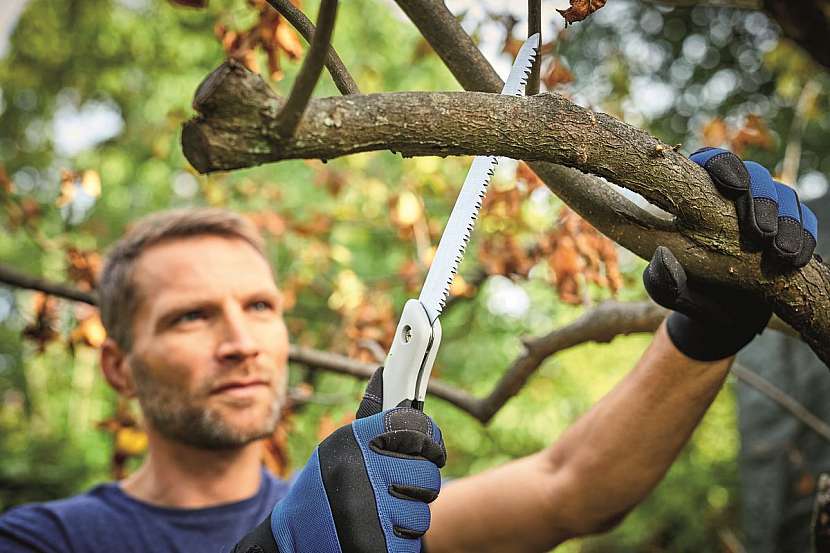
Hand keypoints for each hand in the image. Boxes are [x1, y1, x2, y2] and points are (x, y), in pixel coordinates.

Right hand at [232, 368, 445, 552]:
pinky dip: (400, 538)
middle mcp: (358, 472)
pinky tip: (378, 532)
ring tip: (381, 512)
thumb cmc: (321, 488)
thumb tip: (387, 372)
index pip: (414, 425)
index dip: (430, 436)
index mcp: (352, 441)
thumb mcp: (338, 448)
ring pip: (423, 510)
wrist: (290, 540)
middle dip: (419, 482)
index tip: (431, 444)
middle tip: (399, 486)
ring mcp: (367, 511)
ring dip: (409, 514)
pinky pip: (413, 538)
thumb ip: (370, 419)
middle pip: (428, 471)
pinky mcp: (374, 546)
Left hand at [643, 147, 818, 360]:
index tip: (732, 187)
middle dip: (762, 200)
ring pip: (785, 196)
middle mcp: (735, 198)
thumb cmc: (689, 294)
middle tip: (759, 233)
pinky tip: (794, 259)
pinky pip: (806, 223)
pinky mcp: (790, 231)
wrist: (723, 320)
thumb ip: (659, 278)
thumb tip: (661, 256)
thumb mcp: (667, 291)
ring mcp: (767, 212)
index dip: (723, 164)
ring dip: (786, 221)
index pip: (710, 162)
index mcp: (699, 197)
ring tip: (777, 251)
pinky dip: (804, 237)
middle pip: (756, 175)